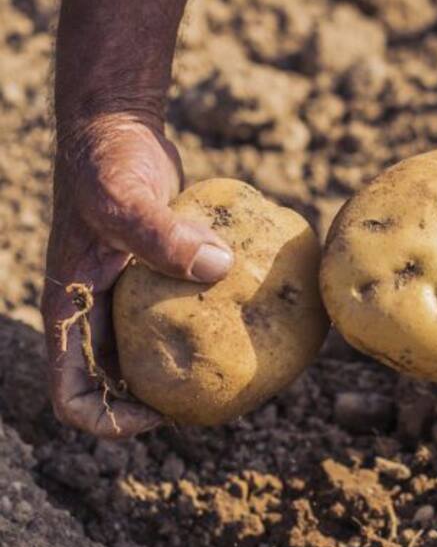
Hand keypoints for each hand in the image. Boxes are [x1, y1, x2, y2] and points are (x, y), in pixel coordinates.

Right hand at [41, 112, 233, 437]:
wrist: (117, 127)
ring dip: (185, 365)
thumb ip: (162, 235)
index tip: (159, 413)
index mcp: (71, 309)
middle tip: (217, 402)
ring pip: (151, 350)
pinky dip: (208, 319)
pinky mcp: (157, 273)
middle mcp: (94, 310)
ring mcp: (124, 294)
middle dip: (158, 402)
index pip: (72, 392)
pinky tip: (255, 316)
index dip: (108, 418)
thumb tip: (220, 267)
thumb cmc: (108, 163)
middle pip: (118, 383)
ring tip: (242, 368)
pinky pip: (180, 310)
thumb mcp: (125, 198)